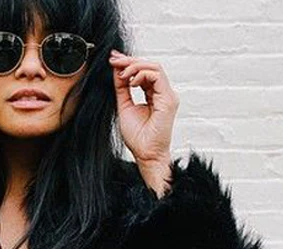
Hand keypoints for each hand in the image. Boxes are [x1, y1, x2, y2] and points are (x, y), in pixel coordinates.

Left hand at [108, 50, 177, 167]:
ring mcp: (168, 95)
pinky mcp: (168, 99)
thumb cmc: (137, 138)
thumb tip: (117, 70)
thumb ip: (122, 88)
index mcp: (154, 95)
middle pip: (149, 66)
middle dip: (130, 61)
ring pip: (154, 67)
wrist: (145, 154)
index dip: (129, 64)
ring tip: (122, 73)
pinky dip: (142, 74)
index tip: (114, 60)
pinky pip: (157, 76)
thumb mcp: (124, 106)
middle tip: (114, 60)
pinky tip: (131, 81)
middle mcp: (163, 93)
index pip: (144, 72)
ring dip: (135, 66)